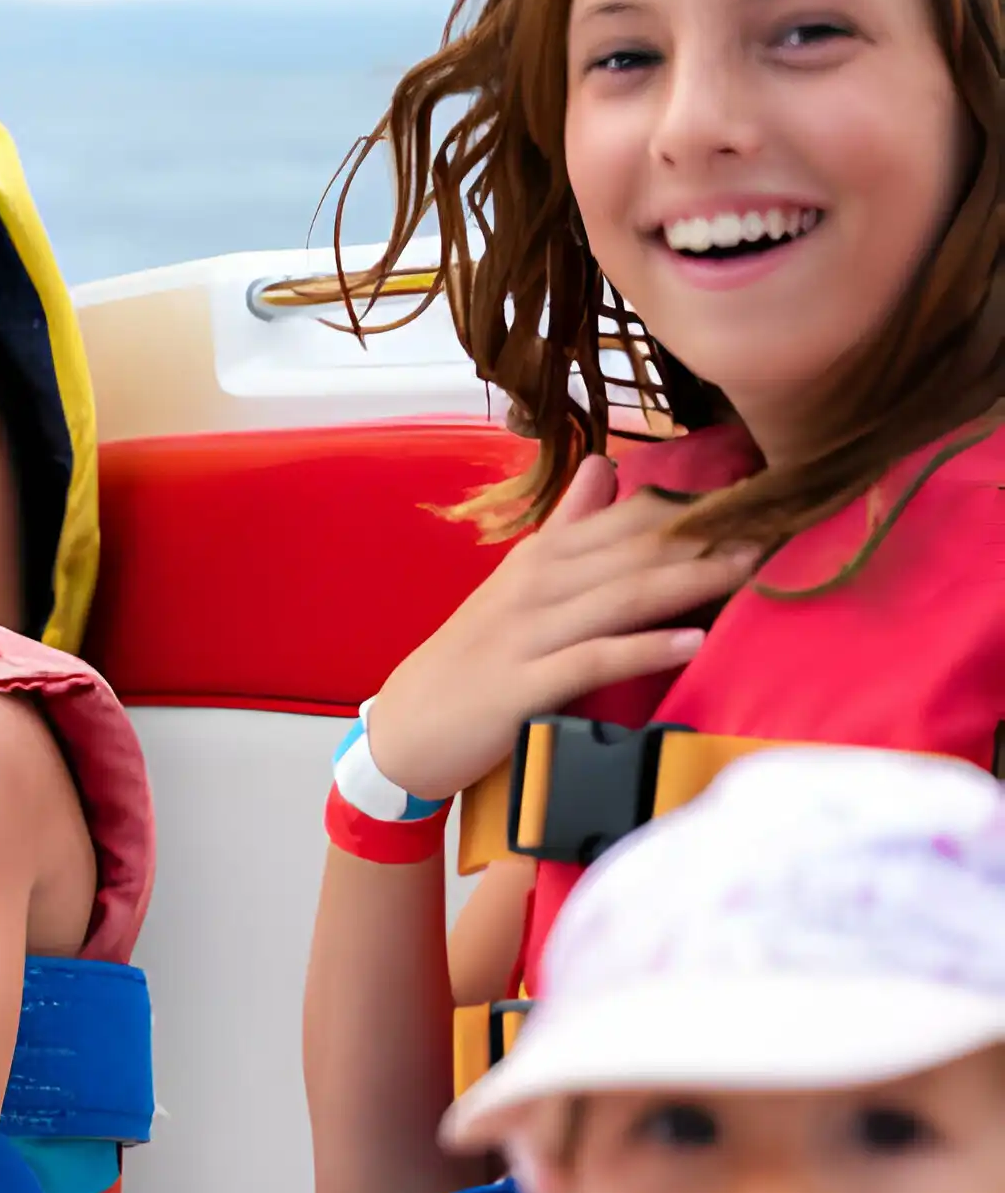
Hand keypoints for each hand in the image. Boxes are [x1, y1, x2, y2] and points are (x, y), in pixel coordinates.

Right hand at [366, 457, 761, 802]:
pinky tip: (692, 644)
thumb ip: (566, 526)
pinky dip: (643, 649)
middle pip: (634, 550)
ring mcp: (527, 635)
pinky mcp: (522, 686)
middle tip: (784, 520)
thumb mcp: (516, 584)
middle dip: (709, 534)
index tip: (764, 490)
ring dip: (691, 580)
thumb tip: (605, 465)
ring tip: (753, 568)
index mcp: (540, 558)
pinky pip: (591, 661)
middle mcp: (535, 586)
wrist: (407, 727)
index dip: (695, 502)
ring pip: (620, 597)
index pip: (626, 516)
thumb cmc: (472, 658)